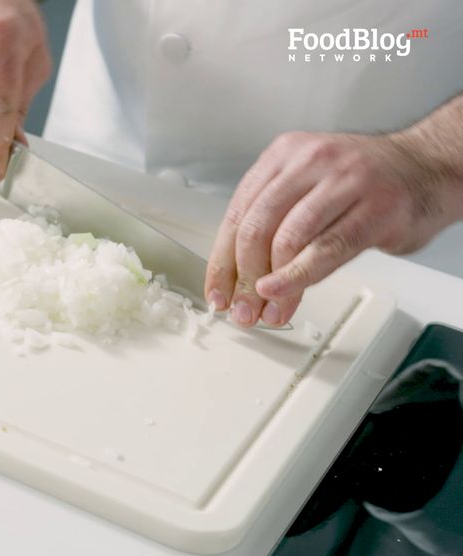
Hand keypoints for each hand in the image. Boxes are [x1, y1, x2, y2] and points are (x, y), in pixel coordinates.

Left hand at [205, 131, 462, 327]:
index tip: (217, 291)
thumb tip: (239, 276)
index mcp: (283, 155)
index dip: (221, 261)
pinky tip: (283, 293)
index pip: (237, 214)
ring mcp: (344, 182)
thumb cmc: (363, 183)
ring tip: (267, 311)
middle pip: (256, 228)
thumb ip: (274, 221)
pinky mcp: (376, 208)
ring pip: (287, 240)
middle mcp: (310, 161)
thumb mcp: (307, 186)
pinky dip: (297, 277)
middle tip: (241, 308)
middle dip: (242, 278)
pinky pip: (326, 250)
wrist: (428, 167)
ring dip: (270, 285)